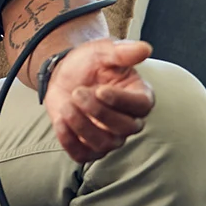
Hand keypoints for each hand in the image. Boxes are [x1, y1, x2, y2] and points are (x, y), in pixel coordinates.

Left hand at [42, 38, 154, 162]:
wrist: (63, 74)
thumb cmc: (89, 63)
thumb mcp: (102, 51)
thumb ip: (122, 51)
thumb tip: (145, 48)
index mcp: (138, 95)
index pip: (141, 106)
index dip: (122, 101)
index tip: (100, 90)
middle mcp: (128, 120)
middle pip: (124, 128)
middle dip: (98, 112)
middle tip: (77, 92)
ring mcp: (109, 137)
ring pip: (104, 144)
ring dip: (81, 125)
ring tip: (66, 104)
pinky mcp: (88, 147)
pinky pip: (82, 156)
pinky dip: (69, 141)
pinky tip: (59, 120)